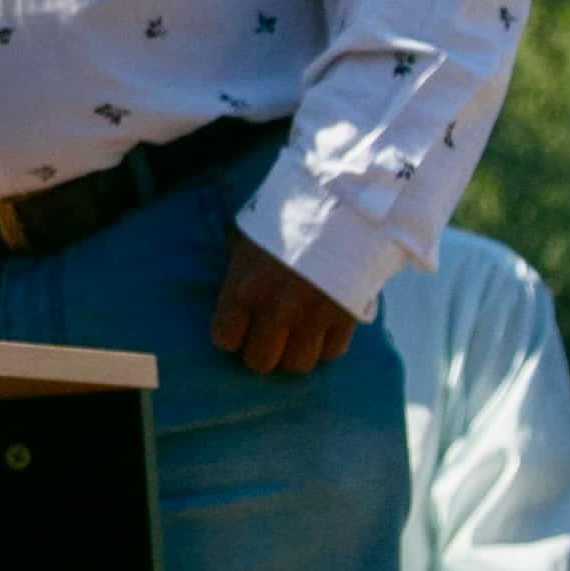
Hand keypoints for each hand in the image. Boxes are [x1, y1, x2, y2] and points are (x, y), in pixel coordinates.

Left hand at [208, 232, 358, 375]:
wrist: (342, 205)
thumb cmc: (286, 217)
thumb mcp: (248, 237)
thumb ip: (237, 266)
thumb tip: (231, 280)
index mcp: (244, 288)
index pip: (224, 339)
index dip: (230, 334)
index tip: (238, 327)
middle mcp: (276, 310)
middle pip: (260, 362)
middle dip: (261, 351)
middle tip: (267, 337)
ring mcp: (312, 318)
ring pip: (297, 365)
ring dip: (294, 352)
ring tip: (295, 335)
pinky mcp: (345, 319)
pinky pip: (331, 353)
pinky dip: (325, 345)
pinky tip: (321, 328)